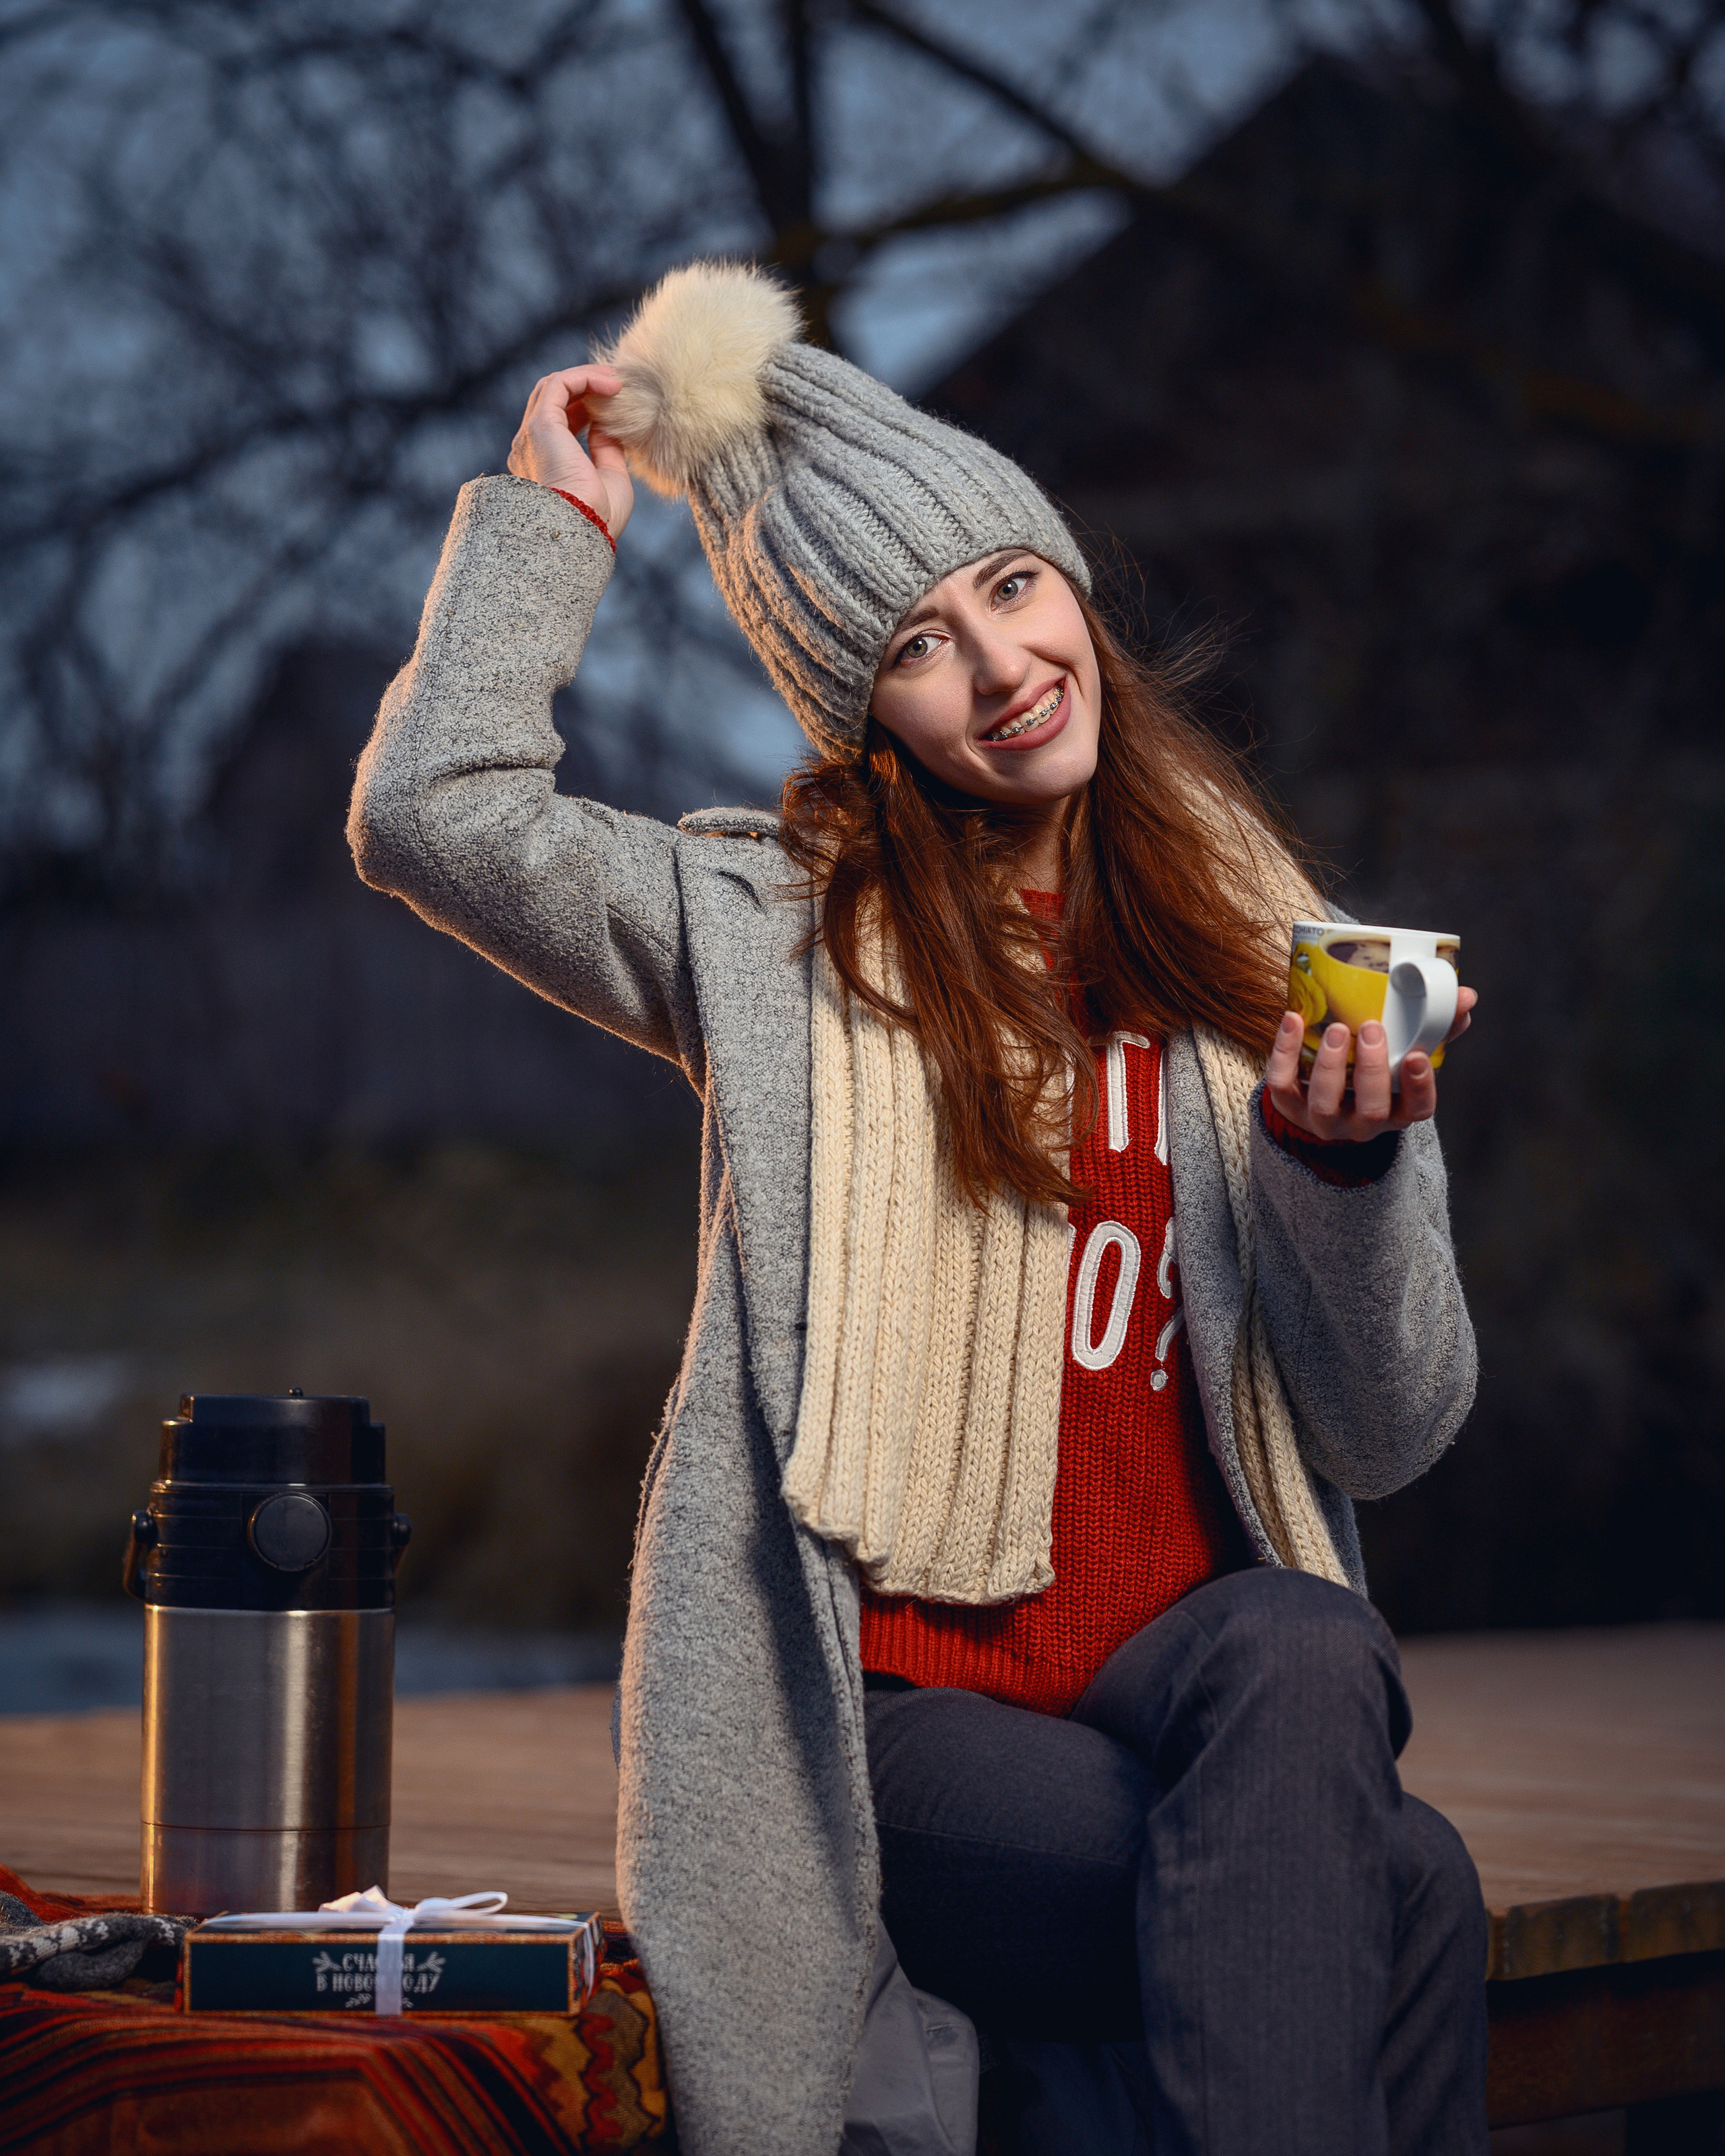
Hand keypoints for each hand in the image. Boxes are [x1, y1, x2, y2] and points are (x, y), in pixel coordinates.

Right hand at [507, 364, 634, 539]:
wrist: (581, 530)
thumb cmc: (599, 518)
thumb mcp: (610, 479)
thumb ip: (606, 450)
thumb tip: (608, 425)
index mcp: (544, 464)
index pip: (560, 421)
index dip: (587, 407)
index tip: (616, 404)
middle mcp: (531, 447)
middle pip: (553, 400)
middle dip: (586, 387)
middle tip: (619, 384)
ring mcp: (532, 434)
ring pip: (554, 387)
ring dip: (587, 378)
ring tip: (618, 381)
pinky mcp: (540, 424)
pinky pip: (560, 384)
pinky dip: (586, 378)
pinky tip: (613, 385)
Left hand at [1265, 987, 1477, 1140]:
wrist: (1323, 1096)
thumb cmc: (1376, 1069)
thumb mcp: (1407, 1052)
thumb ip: (1437, 1026)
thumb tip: (1465, 996)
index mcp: (1398, 1110)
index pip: (1418, 1110)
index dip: (1419, 1087)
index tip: (1417, 1056)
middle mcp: (1363, 1123)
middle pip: (1371, 1110)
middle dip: (1371, 1070)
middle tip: (1371, 1029)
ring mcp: (1325, 1120)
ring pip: (1325, 1105)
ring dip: (1331, 1066)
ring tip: (1336, 1029)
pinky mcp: (1289, 1107)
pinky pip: (1283, 1086)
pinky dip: (1284, 1052)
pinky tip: (1294, 1019)